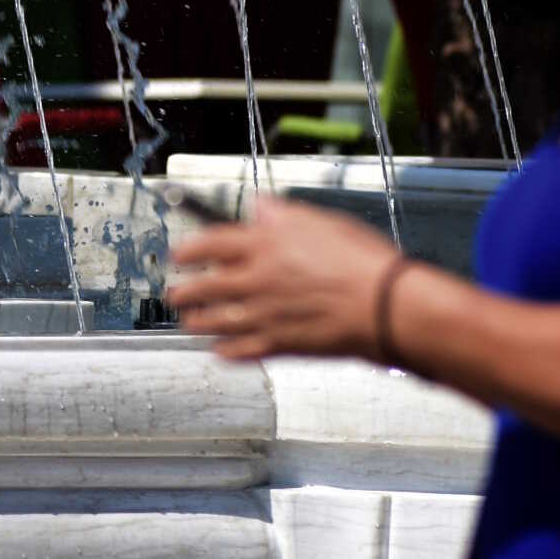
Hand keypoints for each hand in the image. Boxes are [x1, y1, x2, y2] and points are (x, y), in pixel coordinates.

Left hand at [166, 194, 406, 361]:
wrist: (384, 306)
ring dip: (196, 322)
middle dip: (184, 291)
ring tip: (188, 321)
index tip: (178, 255)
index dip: (189, 249)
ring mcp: (265, 315)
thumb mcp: (323, 221)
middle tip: (175, 293)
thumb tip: (259, 207)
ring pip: (215, 322)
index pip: (211, 243)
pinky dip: (225, 351)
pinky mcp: (280, 345)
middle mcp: (256, 280)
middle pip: (204, 286)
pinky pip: (241, 351)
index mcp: (265, 244)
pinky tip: (219, 351)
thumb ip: (284, 215)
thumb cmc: (362, 260)